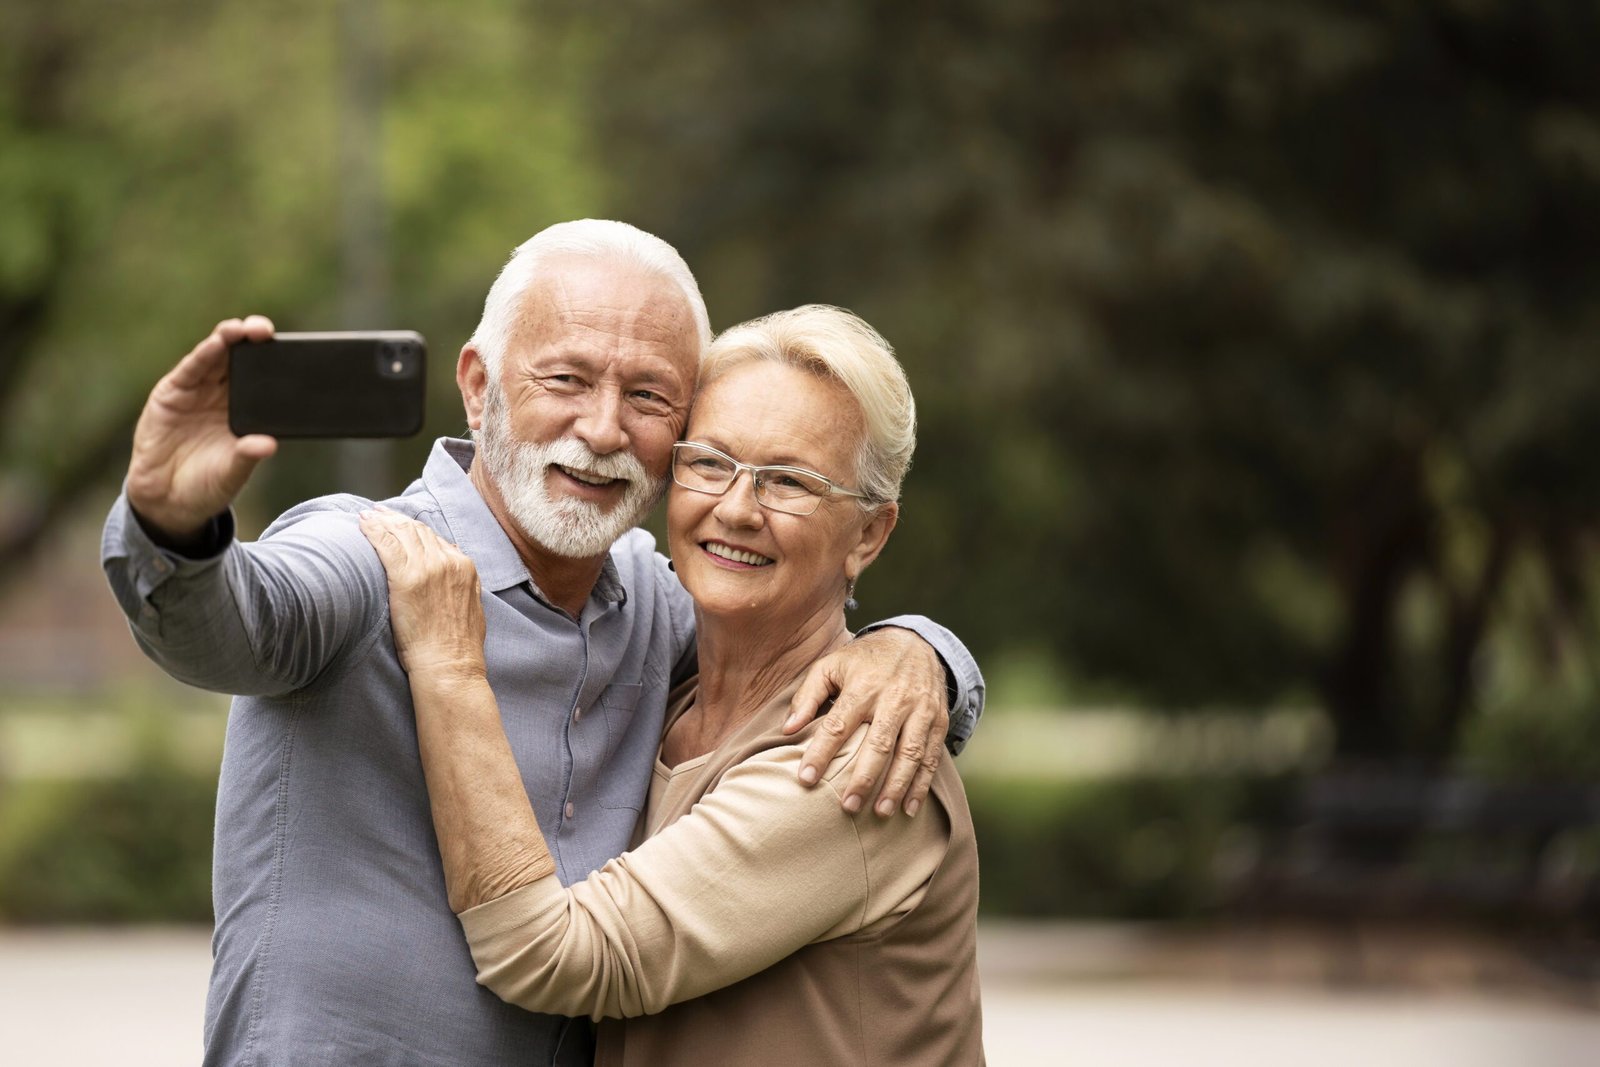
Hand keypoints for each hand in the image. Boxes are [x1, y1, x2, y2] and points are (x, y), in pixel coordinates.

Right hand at [126, 316, 278, 545]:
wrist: (168, 501)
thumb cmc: (208, 484)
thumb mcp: (233, 473)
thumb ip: (247, 456)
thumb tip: (268, 445)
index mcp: (245, 410)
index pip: (262, 378)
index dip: (274, 361)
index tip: (293, 350)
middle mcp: (222, 395)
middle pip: (240, 359)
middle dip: (252, 341)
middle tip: (264, 331)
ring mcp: (197, 392)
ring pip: (215, 357)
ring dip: (227, 340)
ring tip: (240, 329)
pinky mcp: (171, 394)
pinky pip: (190, 370)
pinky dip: (203, 355)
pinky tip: (215, 344)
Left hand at [358, 508, 487, 678]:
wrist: (449, 664)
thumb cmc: (457, 646)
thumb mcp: (471, 607)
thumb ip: (462, 584)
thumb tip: (452, 572)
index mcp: (464, 567)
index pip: (435, 538)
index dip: (415, 529)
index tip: (401, 525)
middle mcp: (447, 561)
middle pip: (417, 530)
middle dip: (396, 520)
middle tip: (379, 513)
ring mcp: (426, 568)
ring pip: (401, 532)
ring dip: (382, 521)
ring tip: (368, 516)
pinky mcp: (405, 578)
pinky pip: (386, 544)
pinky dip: (373, 530)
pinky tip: (361, 523)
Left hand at [784, 627, 949, 816]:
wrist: (916, 642)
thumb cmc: (864, 660)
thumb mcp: (831, 665)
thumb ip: (808, 696)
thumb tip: (788, 729)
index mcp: (863, 686)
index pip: (839, 724)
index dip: (821, 753)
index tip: (805, 779)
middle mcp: (894, 698)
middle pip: (878, 744)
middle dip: (863, 778)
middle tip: (847, 807)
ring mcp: (920, 710)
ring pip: (909, 753)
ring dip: (896, 786)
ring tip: (880, 813)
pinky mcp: (938, 720)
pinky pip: (931, 756)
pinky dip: (921, 784)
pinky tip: (909, 808)